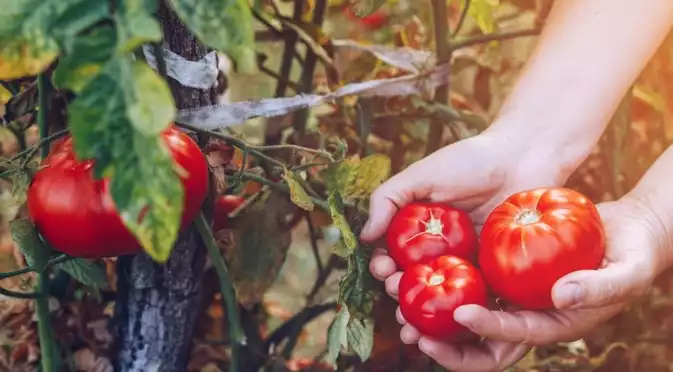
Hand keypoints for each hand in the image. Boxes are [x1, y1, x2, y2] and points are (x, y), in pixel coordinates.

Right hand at [360, 130, 570, 368]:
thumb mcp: (422, 175)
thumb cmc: (471, 161)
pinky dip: (463, 313)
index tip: (383, 269)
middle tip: (396, 292)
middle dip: (398, 292)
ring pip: (441, 295)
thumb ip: (388, 199)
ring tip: (414, 321)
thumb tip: (365, 236)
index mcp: (420, 230)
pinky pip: (477, 296)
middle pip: (414, 280)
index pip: (394, 255)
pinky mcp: (495, 272)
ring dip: (423, 312)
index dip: (384, 266)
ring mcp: (468, 262)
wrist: (524, 157)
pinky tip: (452, 324)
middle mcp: (440, 250)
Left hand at [381, 195, 669, 371]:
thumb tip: (560, 296)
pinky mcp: (503, 270)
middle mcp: (524, 315)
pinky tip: (419, 266)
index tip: (461, 315)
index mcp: (550, 326)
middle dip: (444, 344)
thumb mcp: (625, 272)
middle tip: (410, 330)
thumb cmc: (633, 256)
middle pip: (477, 342)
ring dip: (432, 315)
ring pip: (465, 312)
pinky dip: (445, 279)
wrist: (626, 231)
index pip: (511, 338)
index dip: (485, 331)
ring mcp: (511, 294)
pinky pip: (470, 279)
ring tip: (399, 302)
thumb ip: (598, 287)